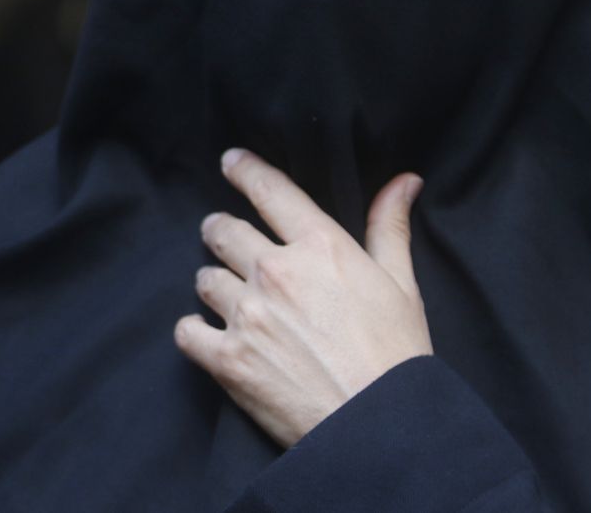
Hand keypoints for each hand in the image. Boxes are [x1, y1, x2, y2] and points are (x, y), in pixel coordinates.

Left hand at [173, 148, 432, 447]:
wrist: (382, 428)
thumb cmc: (398, 356)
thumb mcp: (401, 285)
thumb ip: (390, 228)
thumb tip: (403, 181)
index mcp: (319, 247)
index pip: (269, 190)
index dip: (244, 170)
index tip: (230, 162)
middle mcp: (275, 272)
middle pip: (222, 231)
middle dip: (220, 231)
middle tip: (224, 239)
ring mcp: (246, 314)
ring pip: (204, 279)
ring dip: (215, 286)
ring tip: (233, 300)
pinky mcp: (227, 358)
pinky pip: (187, 330)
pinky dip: (195, 332)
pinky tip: (210, 337)